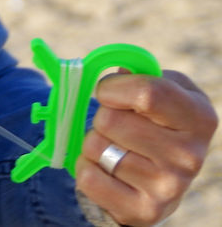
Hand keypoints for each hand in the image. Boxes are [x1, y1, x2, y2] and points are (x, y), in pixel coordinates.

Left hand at [75, 70, 217, 225]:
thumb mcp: (161, 92)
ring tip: (116, 148)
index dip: (113, 87)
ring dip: (93, 143)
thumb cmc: (156, 124)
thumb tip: (119, 72)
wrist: (161, 180)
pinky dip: (86, 168)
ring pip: (95, 146)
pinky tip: (107, 170)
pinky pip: (87, 177)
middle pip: (111, 119)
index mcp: (199, 118)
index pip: (146, 92)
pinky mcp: (143, 211)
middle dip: (102, 116)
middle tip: (117, 126)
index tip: (108, 92)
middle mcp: (189, 156)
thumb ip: (140, 75)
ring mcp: (168, 188)